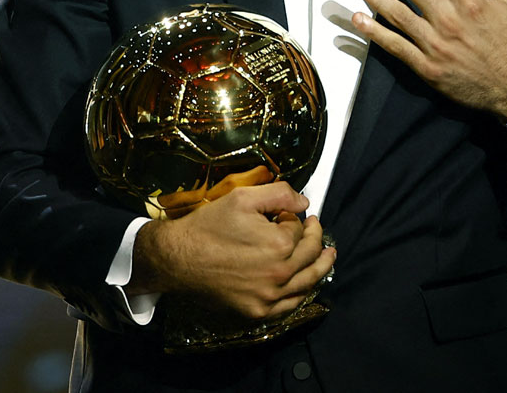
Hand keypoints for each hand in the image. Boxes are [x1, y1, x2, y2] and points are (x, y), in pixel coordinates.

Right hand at [128, 170, 334, 320]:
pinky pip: (290, 305)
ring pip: (308, 283)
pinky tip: (306, 284)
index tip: (285, 213)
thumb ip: (280, 194)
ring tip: (328, 256)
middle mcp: (279, 275)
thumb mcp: (243, 197)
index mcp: (280, 244)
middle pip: (310, 255)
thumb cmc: (209, 225)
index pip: (300, 229)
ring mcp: (269, 297)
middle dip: (316, 238)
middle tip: (315, 227)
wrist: (178, 259)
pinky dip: (303, 292)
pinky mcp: (257, 312)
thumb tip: (304, 202)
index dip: (294, 217)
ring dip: (321, 266)